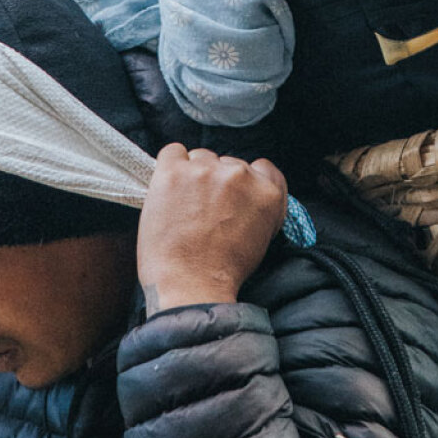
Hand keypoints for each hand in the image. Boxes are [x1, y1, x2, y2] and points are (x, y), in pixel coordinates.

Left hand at [138, 145, 287, 313]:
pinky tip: (169, 189)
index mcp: (267, 192)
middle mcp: (240, 175)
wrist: (191, 286)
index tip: (234, 196)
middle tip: (204, 210)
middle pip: (228, 163)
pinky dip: (171, 166)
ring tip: (185, 207)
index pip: (263, 168)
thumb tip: (244, 194)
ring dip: (193, 175)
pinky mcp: (174, 172)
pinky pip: (173, 151)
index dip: (247, 182)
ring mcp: (205, 171)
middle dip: (217, 182)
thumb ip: (258, 207)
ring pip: (200, 158)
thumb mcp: (261, 238)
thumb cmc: (223, 271)